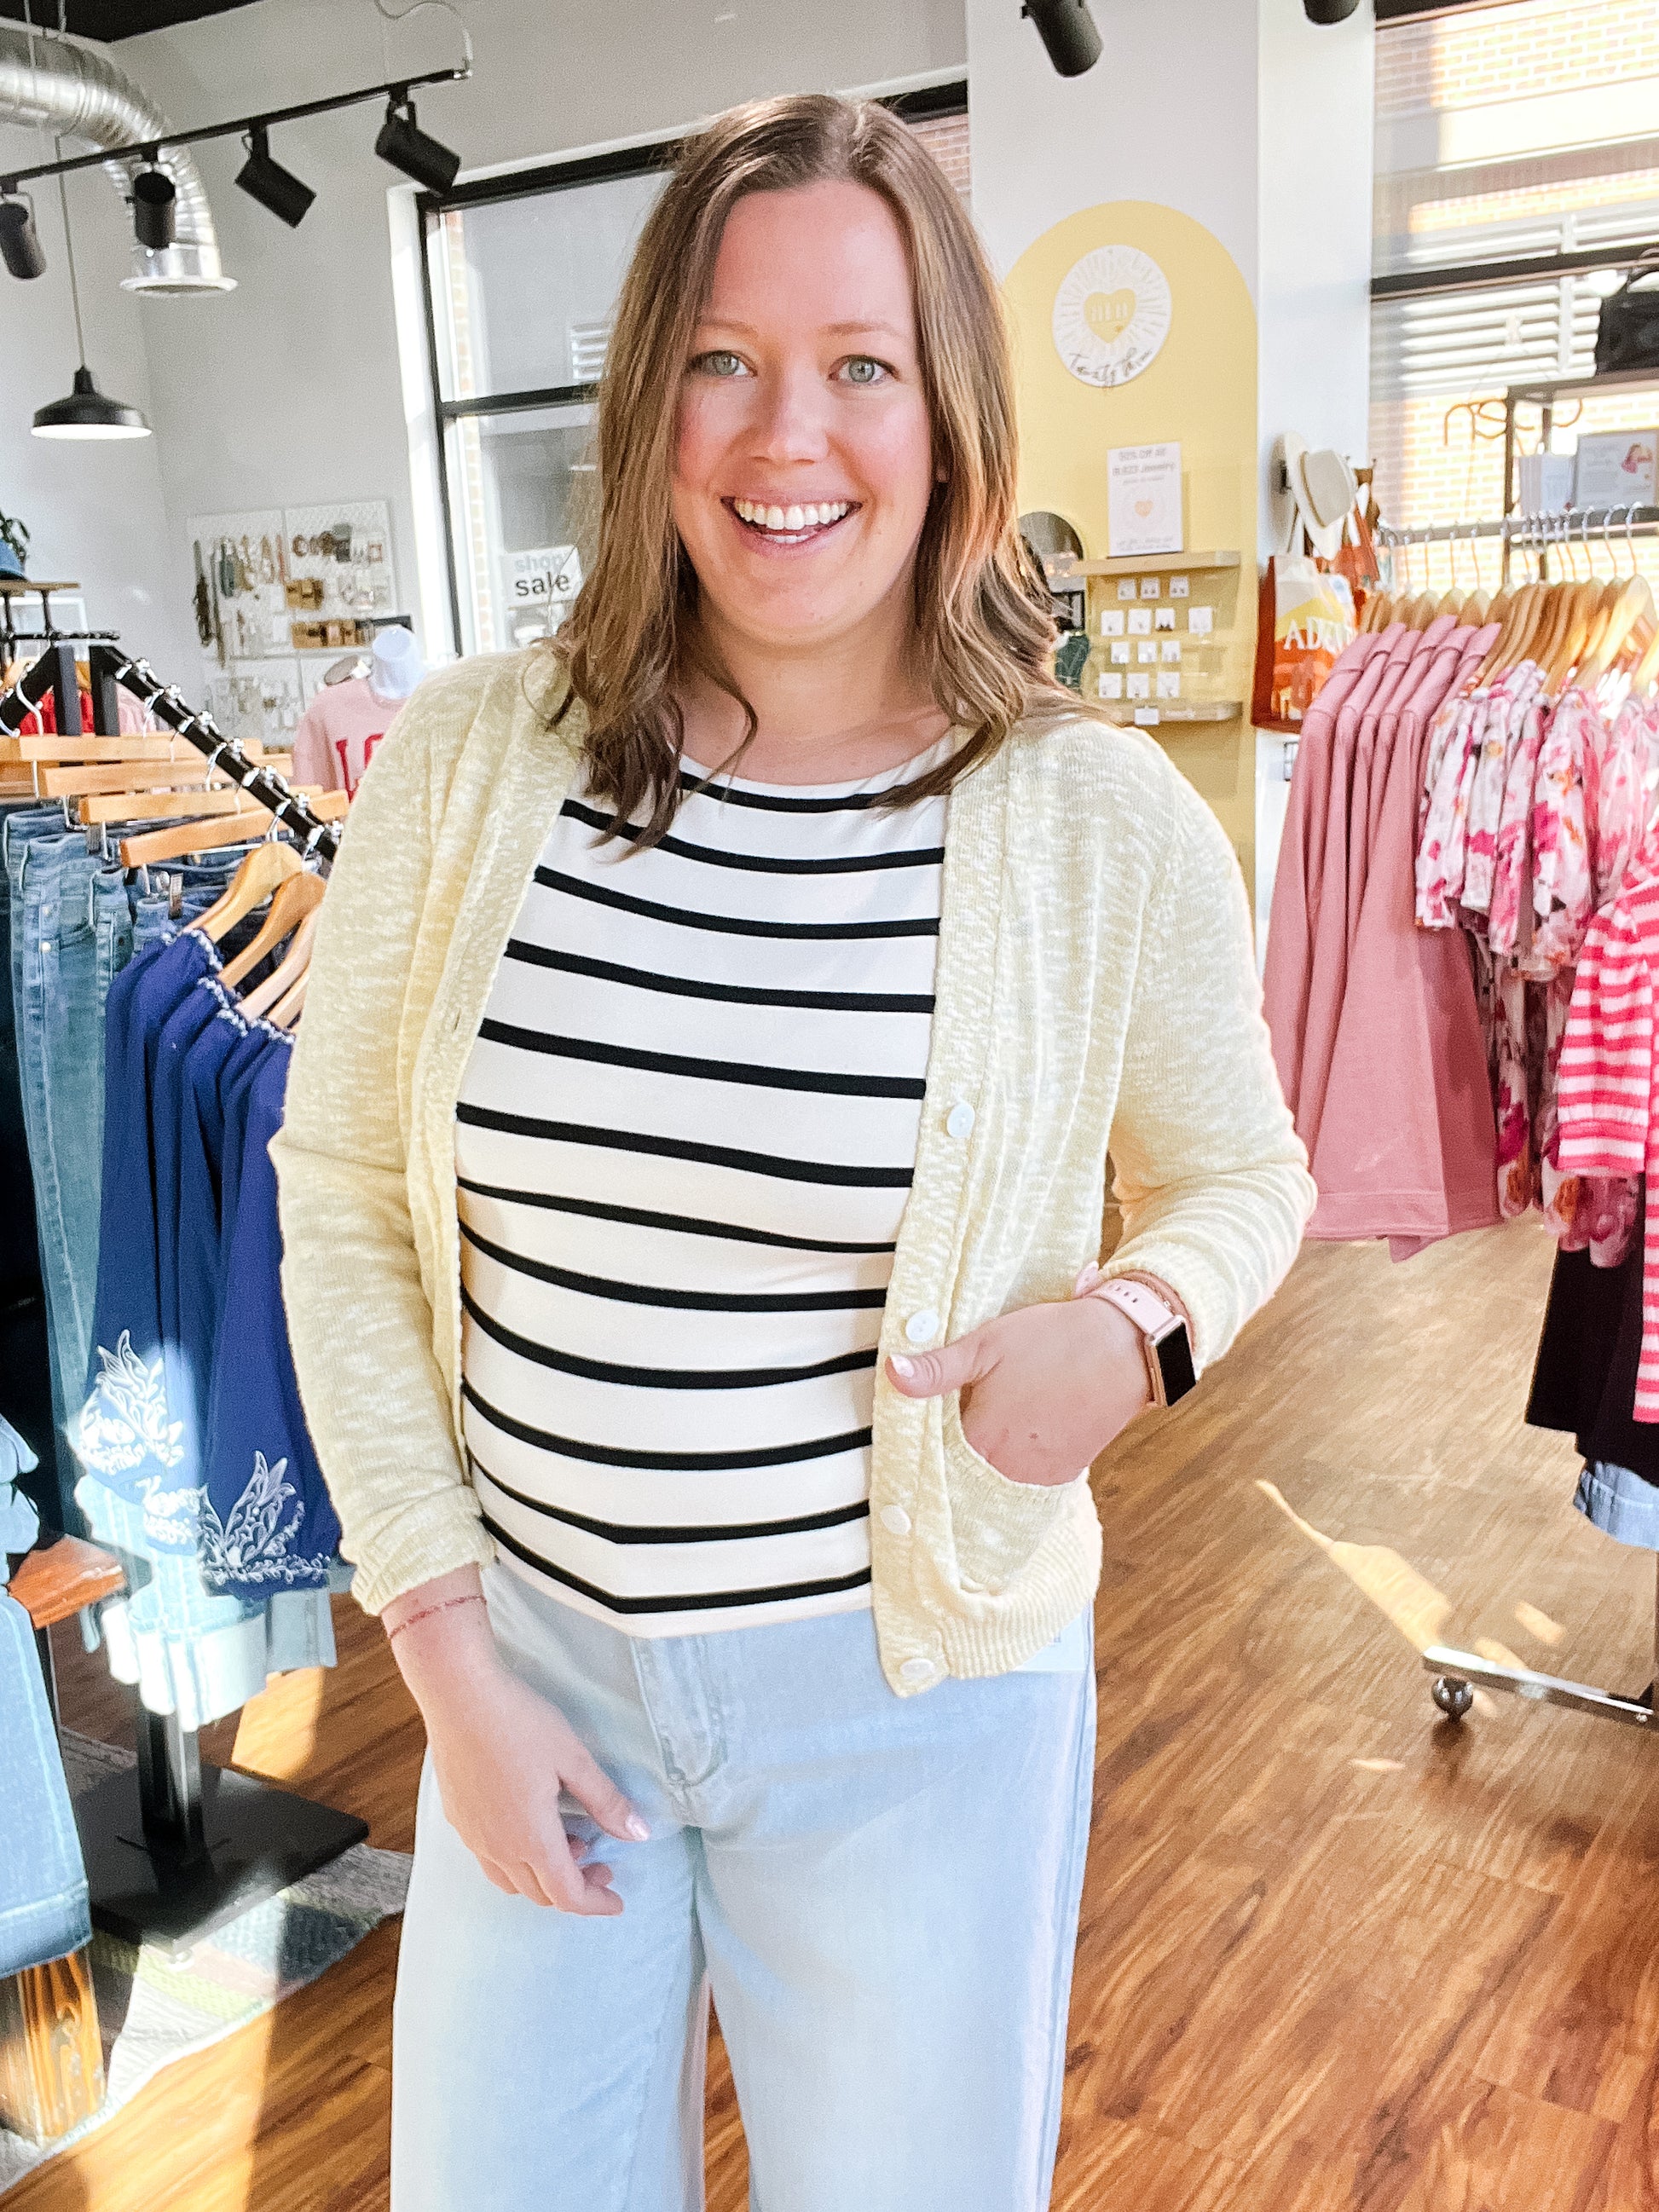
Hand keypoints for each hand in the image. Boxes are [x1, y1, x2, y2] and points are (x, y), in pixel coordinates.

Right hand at [384, 1568, 647, 1913]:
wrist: (459, 1695)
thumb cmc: (519, 1722)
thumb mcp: (573, 1759)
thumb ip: (606, 1801)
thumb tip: (639, 1834)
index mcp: (532, 1839)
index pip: (568, 1895)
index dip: (597, 1903)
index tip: (618, 1899)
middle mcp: (498, 1848)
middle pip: (540, 1893)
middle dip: (576, 1888)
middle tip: (603, 1863)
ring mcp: (472, 1836)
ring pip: (512, 1880)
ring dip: (545, 1875)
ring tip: (570, 1841)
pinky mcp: (457, 1818)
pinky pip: (490, 1859)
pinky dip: (518, 1859)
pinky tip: (531, 1824)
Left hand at [886, 1287, 1159, 1486]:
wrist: (1127, 1347)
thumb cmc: (1054, 1341)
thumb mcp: (987, 1345)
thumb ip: (936, 1369)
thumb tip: (891, 1374)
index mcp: (981, 1441)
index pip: (933, 1458)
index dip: (925, 1443)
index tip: (921, 1429)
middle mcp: (1008, 1469)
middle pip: (964, 1473)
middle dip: (953, 1455)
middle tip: (956, 1424)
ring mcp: (1040, 1476)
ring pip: (995, 1477)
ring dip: (986, 1460)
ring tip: (988, 1427)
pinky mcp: (1066, 1473)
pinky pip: (1026, 1478)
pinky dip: (1015, 1463)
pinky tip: (1015, 1435)